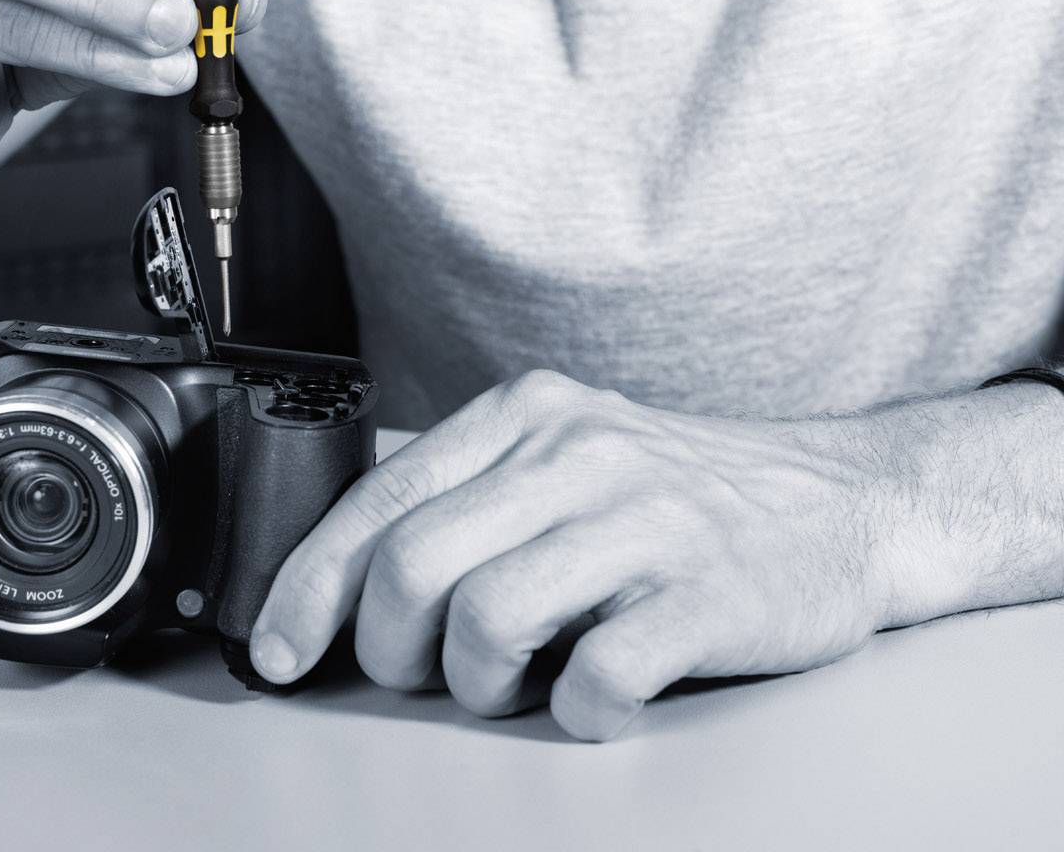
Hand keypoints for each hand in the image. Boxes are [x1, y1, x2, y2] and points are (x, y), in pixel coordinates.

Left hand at [250, 370, 918, 739]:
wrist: (845, 500)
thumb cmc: (677, 495)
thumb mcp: (564, 455)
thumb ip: (468, 495)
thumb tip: (345, 579)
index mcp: (524, 416)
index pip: (382, 500)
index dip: (311, 586)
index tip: (281, 649)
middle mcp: (577, 454)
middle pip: (415, 563)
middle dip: (386, 646)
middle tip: (415, 675)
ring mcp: (646, 521)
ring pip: (489, 616)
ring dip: (474, 683)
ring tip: (507, 685)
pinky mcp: (711, 593)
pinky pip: (600, 672)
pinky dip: (573, 709)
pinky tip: (589, 697)